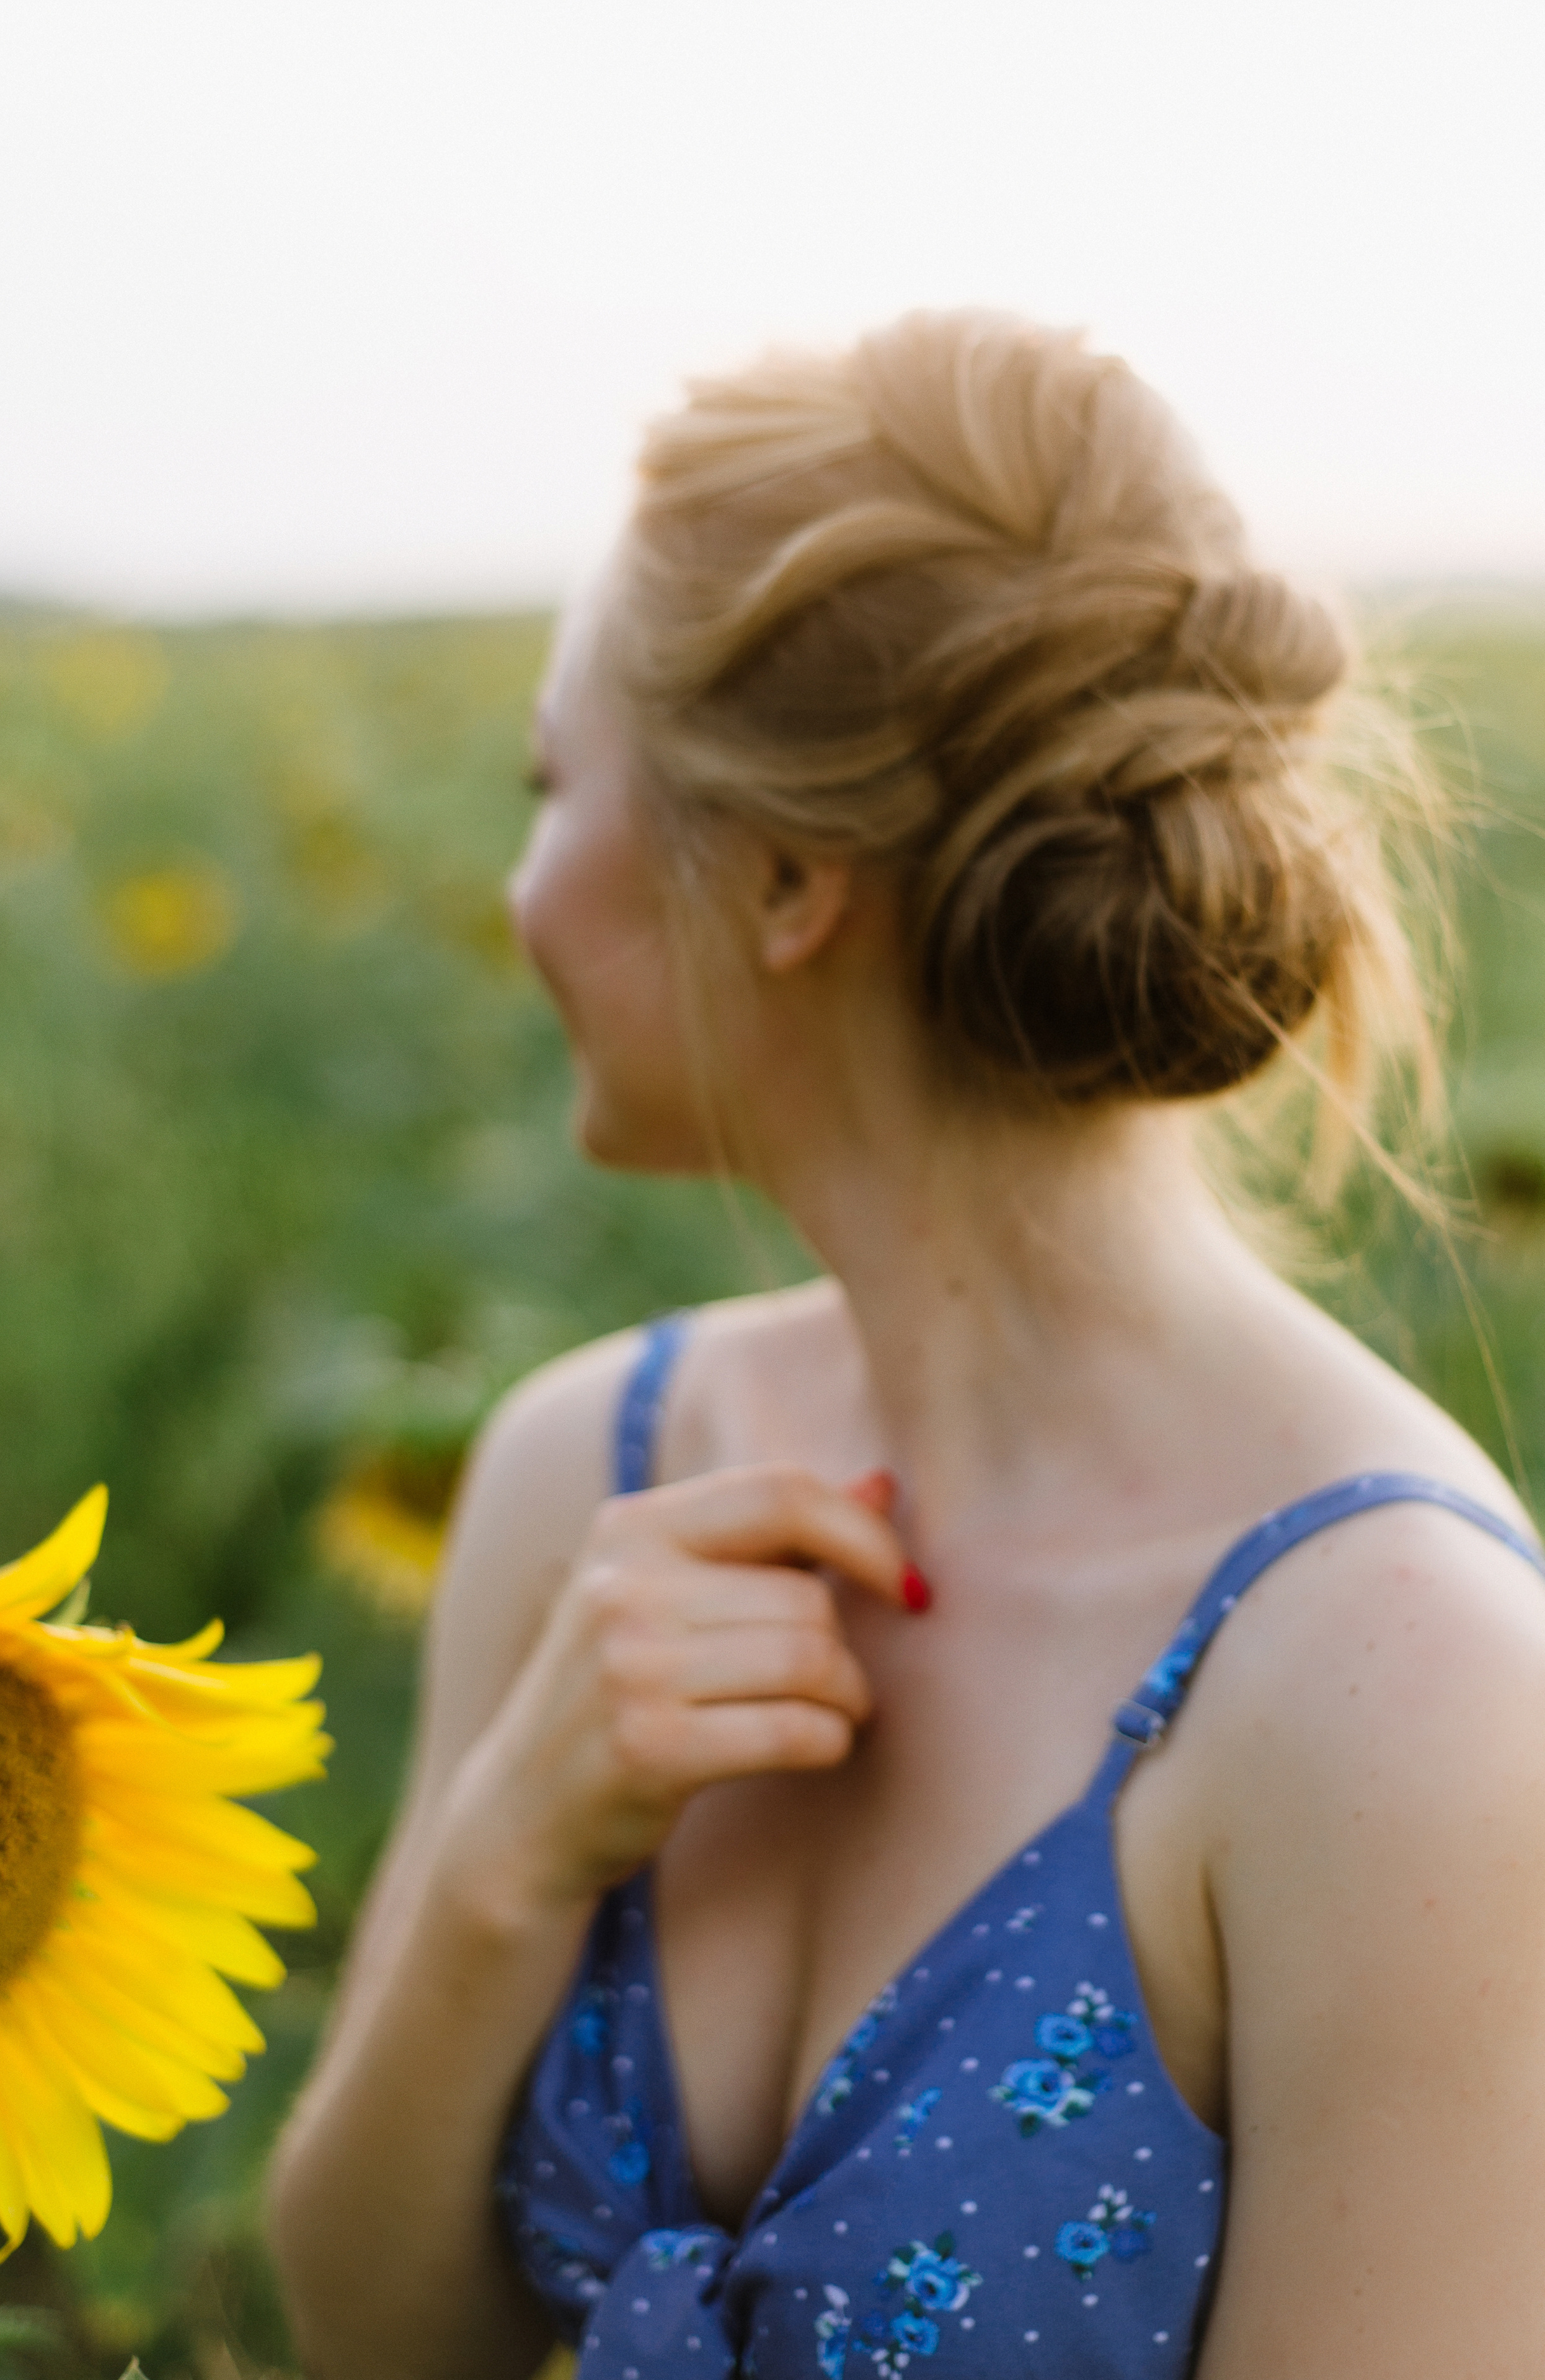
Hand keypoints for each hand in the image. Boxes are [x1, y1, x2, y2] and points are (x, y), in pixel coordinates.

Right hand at [438, 1464, 912, 1920]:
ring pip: (810, 1660)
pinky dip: (829, 1742)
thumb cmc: (624, 1691)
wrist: (521, 1814)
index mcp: (632, 1527)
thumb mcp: (674, 1593)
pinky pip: (795, 1730)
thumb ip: (776, 1536)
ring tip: (829, 1713)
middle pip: (806, 1596)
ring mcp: (628, 1666)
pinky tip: (814, 1747)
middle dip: (842, 1647)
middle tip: (830, 1682)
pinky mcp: (647, 1747)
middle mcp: (621, 1585)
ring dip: (846, 1698)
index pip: (781, 1492)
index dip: (863, 1534)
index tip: (903, 1584)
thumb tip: (884, 1482)